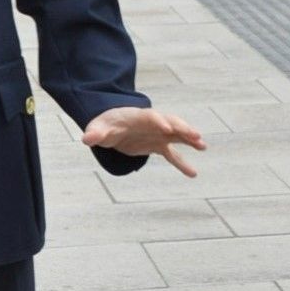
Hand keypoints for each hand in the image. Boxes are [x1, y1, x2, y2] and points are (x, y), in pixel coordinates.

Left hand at [81, 106, 206, 175]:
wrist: (112, 125)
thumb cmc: (105, 124)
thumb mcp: (97, 128)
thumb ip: (94, 133)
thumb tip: (87, 139)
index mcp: (138, 116)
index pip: (151, 117)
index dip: (159, 122)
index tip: (167, 128)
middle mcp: (152, 123)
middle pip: (171, 123)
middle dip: (183, 129)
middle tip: (195, 135)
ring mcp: (157, 133)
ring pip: (177, 135)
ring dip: (190, 139)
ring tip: (202, 146)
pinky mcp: (158, 144)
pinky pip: (172, 154)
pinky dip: (182, 163)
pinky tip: (193, 174)